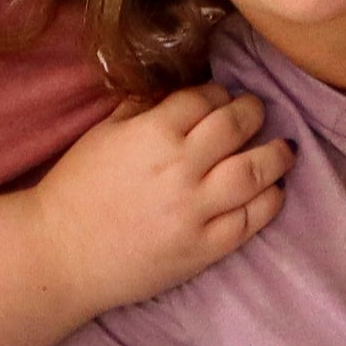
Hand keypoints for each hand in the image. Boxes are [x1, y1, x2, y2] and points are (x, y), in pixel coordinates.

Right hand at [31, 83, 293, 316]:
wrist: (60, 253)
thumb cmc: (76, 187)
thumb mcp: (105, 132)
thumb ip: (144, 107)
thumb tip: (181, 91)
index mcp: (153, 132)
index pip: (205, 98)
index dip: (218, 93)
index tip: (221, 98)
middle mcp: (180, 168)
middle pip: (237, 127)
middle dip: (253, 113)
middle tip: (256, 113)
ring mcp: (194, 211)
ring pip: (253, 172)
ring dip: (276, 155)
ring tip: (284, 149)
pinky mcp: (201, 249)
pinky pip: (248, 222)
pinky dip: (269, 202)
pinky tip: (274, 191)